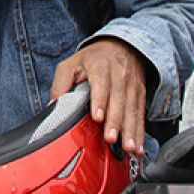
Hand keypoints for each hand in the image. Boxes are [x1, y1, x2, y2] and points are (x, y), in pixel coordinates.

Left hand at [49, 38, 146, 155]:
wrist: (123, 45)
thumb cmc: (94, 58)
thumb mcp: (72, 63)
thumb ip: (60, 84)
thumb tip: (52, 106)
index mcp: (100, 66)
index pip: (100, 84)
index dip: (100, 100)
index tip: (97, 117)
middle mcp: (119, 74)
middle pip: (118, 100)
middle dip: (115, 121)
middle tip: (110, 138)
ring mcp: (131, 85)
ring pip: (132, 109)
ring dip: (130, 130)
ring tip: (128, 147)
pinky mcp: (140, 94)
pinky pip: (140, 114)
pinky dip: (140, 132)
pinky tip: (138, 146)